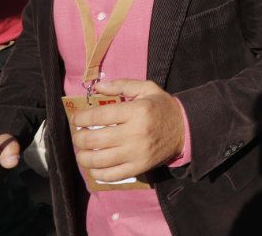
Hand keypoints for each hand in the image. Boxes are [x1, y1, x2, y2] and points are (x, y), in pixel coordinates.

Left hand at [69, 80, 185, 182]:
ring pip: (98, 160)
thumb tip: (97, 87)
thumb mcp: (146, 89)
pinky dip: (97, 173)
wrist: (184, 129)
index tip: (76, 119)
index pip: (98, 116)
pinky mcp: (139, 168)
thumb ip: (122, 85)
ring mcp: (137, 153)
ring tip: (82, 151)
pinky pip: (110, 176)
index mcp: (137, 111)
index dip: (81, 118)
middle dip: (78, 137)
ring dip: (83, 156)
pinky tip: (95, 166)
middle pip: (93, 139)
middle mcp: (135, 133)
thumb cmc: (161, 107)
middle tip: (78, 135)